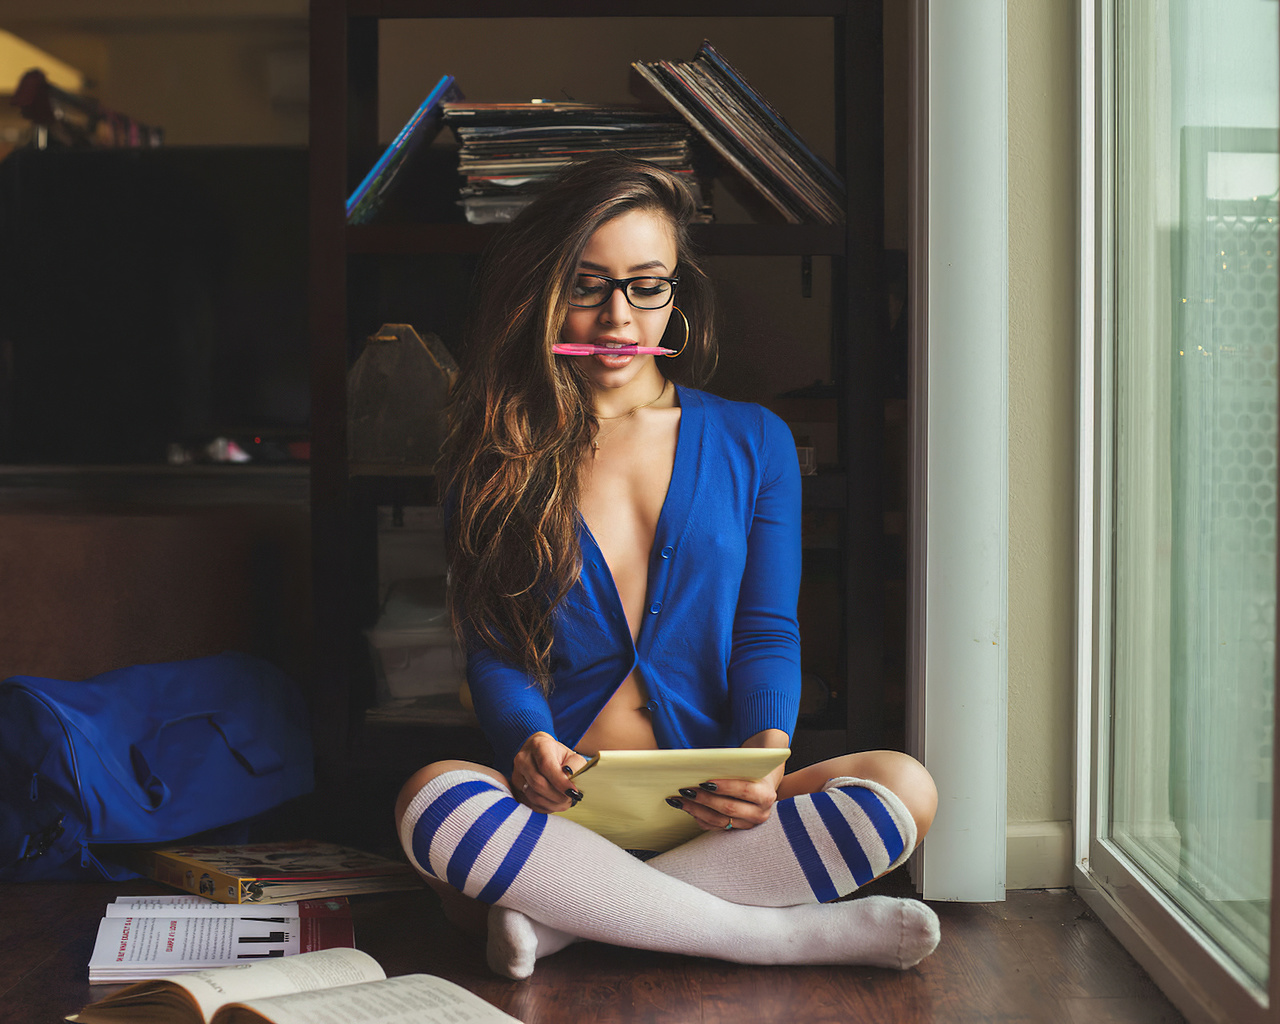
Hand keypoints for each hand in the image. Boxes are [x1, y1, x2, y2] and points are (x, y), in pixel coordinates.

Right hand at [510, 732, 588, 812]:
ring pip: (533, 796)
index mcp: (538, 746)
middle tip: (571, 799)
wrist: (538, 752)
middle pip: (538, 783)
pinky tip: (555, 804)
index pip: (546, 766)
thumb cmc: (557, 755)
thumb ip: (575, 767)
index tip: (573, 792)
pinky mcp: (515, 788)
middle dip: (557, 796)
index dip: (560, 782)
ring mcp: (516, 774)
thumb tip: (572, 786)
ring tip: (565, 803)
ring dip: (552, 804)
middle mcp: (523, 759)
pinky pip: (529, 803)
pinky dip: (545, 808)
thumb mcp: (571, 755)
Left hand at [670, 734, 788, 830]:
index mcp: (765, 795)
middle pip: (728, 808)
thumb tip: (703, 764)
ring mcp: (748, 824)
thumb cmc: (750, 770)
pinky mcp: (736, 830)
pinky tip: (688, 808)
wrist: (762, 783)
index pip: (744, 790)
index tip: (704, 782)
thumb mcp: (747, 766)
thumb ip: (732, 766)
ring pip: (719, 821)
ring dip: (697, 810)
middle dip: (705, 799)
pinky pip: (715, 828)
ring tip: (680, 799)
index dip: (724, 786)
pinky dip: (699, 818)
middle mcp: (760, 813)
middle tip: (685, 790)